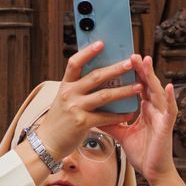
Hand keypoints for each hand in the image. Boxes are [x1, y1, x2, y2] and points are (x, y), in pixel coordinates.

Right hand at [29, 41, 142, 159]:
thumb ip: (79, 88)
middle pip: (95, 76)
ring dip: (124, 91)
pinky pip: (105, 117)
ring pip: (104, 95)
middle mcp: (69, 94)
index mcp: (65, 85)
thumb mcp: (65, 99)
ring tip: (138, 86)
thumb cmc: (60, 120)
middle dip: (115, 69)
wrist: (48, 142)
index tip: (102, 43)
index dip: (88, 52)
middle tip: (131, 63)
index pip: (74, 63)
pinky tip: (130, 113)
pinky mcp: (82, 123)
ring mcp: (75, 108)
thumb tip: (101, 76)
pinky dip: (119, 115)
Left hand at [101, 53, 177, 185]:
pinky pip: (169, 110)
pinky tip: (168, 87)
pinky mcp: (167, 126)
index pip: (138, 86)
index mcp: (145, 110)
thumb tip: (93, 114)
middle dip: (140, 68)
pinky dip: (169, 98)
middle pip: (147, 84)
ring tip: (145, 61)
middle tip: (131, 53)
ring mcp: (162, 116)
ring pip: (157, 92)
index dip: (132, 73)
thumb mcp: (122, 135)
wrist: (153, 172)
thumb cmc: (142, 153)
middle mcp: (155, 109)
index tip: (122, 60)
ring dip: (151, 76)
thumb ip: (111, 123)